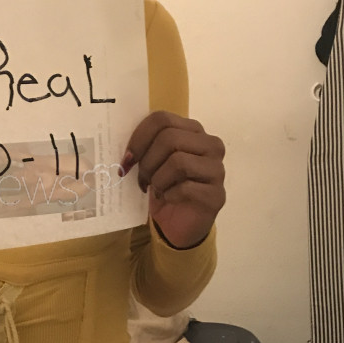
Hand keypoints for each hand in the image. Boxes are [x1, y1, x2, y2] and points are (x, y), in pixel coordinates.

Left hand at [121, 111, 224, 248]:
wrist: (180, 224)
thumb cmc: (165, 188)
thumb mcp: (153, 162)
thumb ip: (146, 146)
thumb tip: (126, 148)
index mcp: (193, 131)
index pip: (162, 119)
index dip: (139, 138)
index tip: (127, 159)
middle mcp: (210, 145)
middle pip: (169, 138)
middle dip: (147, 161)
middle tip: (142, 179)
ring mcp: (217, 170)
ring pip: (178, 162)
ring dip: (158, 179)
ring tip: (156, 190)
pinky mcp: (216, 195)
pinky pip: (185, 188)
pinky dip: (168, 195)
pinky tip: (168, 199)